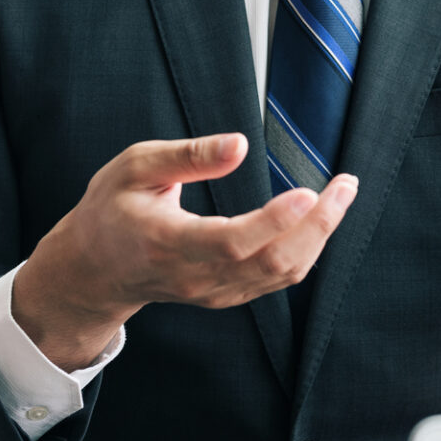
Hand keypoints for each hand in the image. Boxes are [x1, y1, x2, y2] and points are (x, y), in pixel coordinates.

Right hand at [10, 132, 357, 370]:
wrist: (94, 268)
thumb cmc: (112, 209)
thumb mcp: (134, 167)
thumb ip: (186, 156)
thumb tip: (240, 145)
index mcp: (167, 243)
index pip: (230, 241)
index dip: (274, 221)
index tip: (310, 191)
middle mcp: (195, 276)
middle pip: (269, 261)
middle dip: (318, 224)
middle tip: (346, 184)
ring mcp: (213, 292)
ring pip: (281, 273)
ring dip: (320, 235)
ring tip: (342, 194)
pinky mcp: (226, 295)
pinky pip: (276, 278)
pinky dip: (307, 250)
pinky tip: (320, 220)